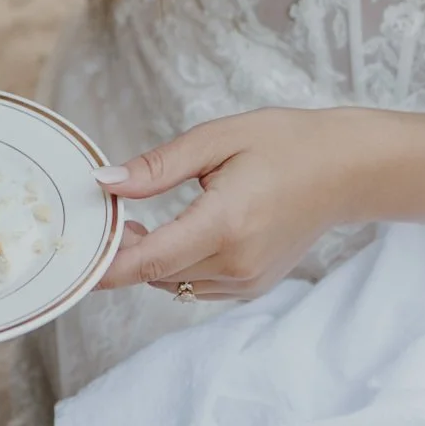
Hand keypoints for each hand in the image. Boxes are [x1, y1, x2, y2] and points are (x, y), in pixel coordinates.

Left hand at [94, 108, 379, 299]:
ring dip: (149, 260)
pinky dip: (177, 266)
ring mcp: (248, 280)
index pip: (149, 261)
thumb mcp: (217, 139)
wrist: (347, 171)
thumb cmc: (285, 143)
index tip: (77, 253)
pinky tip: (178, 233)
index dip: (105, 265)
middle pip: (155, 275)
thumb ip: (158, 167)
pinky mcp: (253, 286)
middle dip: (123, 253)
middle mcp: (237, 262)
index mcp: (226, 223)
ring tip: (141, 221)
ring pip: (173, 284)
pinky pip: (197, 285)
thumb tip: (105, 184)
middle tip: (110, 214)